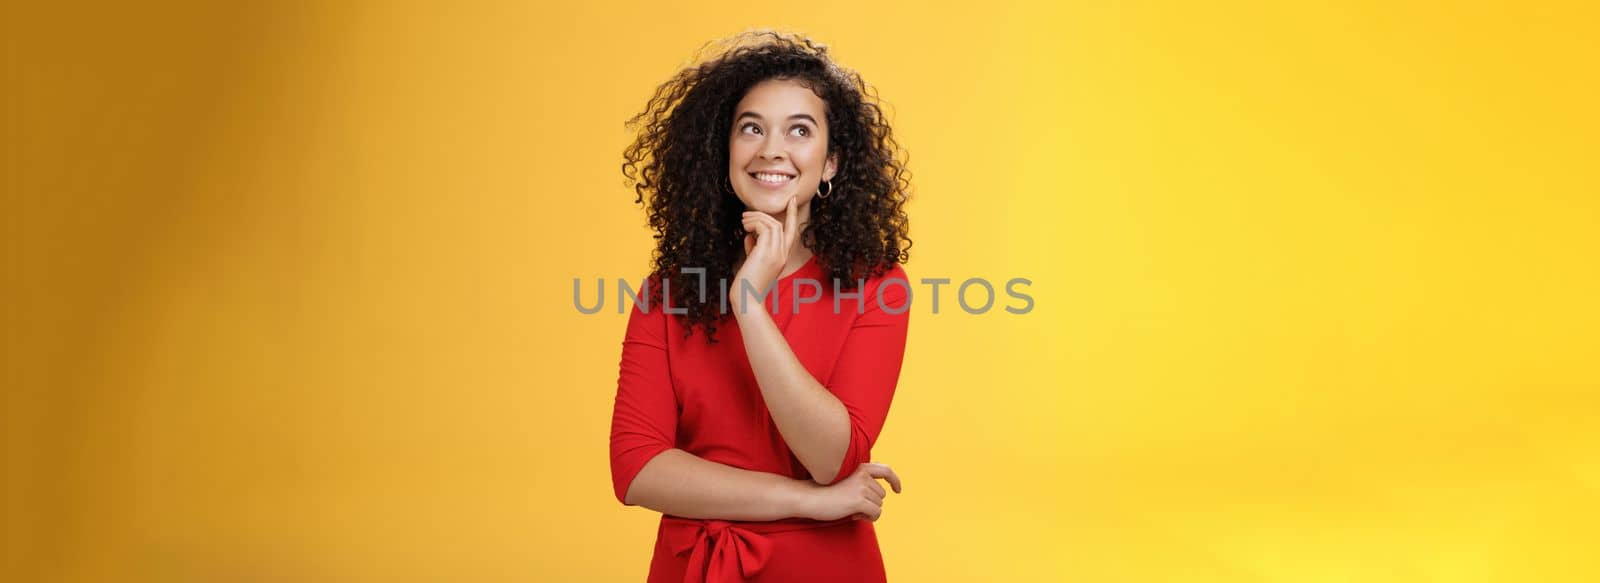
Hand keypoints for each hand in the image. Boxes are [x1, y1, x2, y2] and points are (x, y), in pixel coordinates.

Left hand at [732, 194, 804, 313]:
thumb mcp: (753, 262)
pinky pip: (764, 228)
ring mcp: (776, 253)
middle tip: (745, 215)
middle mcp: (782, 254)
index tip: (791, 200)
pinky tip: (744, 230)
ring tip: (743, 222)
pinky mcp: (766, 253)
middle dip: (763, 215)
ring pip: (772, 224)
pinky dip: (753, 225)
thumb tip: (750, 235)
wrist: (747, 299)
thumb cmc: (747, 284)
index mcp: (782, 257)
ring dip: (755, 219)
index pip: (791, 231)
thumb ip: (754, 248)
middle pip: (779, 225)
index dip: (791, 214)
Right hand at [797, 462, 902, 521]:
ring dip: (868, 511)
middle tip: (852, 505)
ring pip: (879, 505)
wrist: (809, 497)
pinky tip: (853, 514)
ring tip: (849, 508)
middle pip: (881, 495)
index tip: (897, 490)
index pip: (885, 470)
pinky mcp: (860, 500)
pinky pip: (876, 513)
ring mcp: (862, 487)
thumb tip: (879, 494)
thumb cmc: (824, 491)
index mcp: (860, 467)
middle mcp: (863, 475)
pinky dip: (868, 518)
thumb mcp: (844, 480)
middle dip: (871, 503)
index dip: (894, 480)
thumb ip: (860, 481)